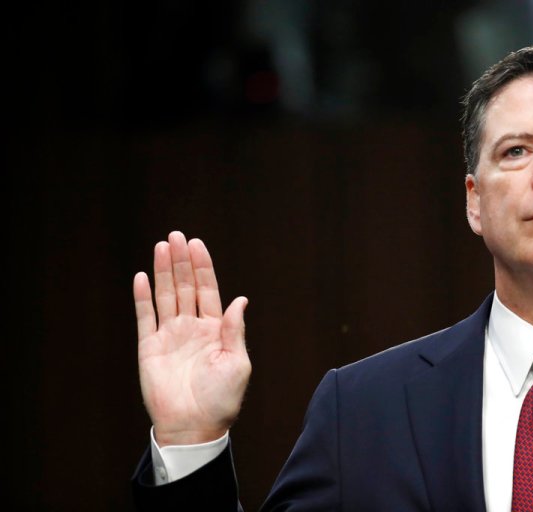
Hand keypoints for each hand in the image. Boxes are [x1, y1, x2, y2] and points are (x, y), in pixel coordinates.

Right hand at [133, 231, 250, 446]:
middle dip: (181, 261)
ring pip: (165, 296)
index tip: (197, 244)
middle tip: (176, 235)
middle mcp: (191, 328)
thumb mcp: (237, 363)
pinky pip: (145, 317)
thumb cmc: (221, 399)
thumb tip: (241, 299)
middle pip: (185, 286)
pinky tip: (143, 276)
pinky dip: (143, 297)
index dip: (202, 267)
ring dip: (163, 271)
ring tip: (161, 246)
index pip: (208, 290)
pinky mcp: (150, 348)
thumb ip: (235, 330)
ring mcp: (170, 336)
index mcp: (215, 330)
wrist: (193, 427)